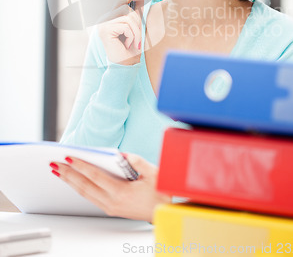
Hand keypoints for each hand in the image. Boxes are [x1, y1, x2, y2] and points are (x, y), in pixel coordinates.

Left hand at [49, 154, 170, 221]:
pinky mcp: (110, 208)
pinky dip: (79, 187)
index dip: (81, 166)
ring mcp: (110, 207)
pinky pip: (90, 197)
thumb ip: (135, 161)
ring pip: (85, 193)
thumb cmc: (160, 191)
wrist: (164, 211)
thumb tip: (119, 154)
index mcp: (121, 192)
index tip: (69, 157)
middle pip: (84, 186)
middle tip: (54, 164)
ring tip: (59, 171)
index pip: (95, 177)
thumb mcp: (152, 172)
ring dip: (70, 182)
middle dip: (68, 174)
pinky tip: (74, 181)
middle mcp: (112, 202)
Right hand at [98, 0, 144, 64]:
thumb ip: (139, 12)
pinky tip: (127, 44)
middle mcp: (105, 19)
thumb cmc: (133, 48)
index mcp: (112, 17)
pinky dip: (131, 35)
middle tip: (138, 36)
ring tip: (134, 42)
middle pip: (126, 8)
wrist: (126, 65)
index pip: (120, 1)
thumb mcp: (139, 27)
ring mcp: (103, 24)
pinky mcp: (105, 30)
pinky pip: (125, 26)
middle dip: (137, 22)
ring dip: (136, 31)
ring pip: (127, 17)